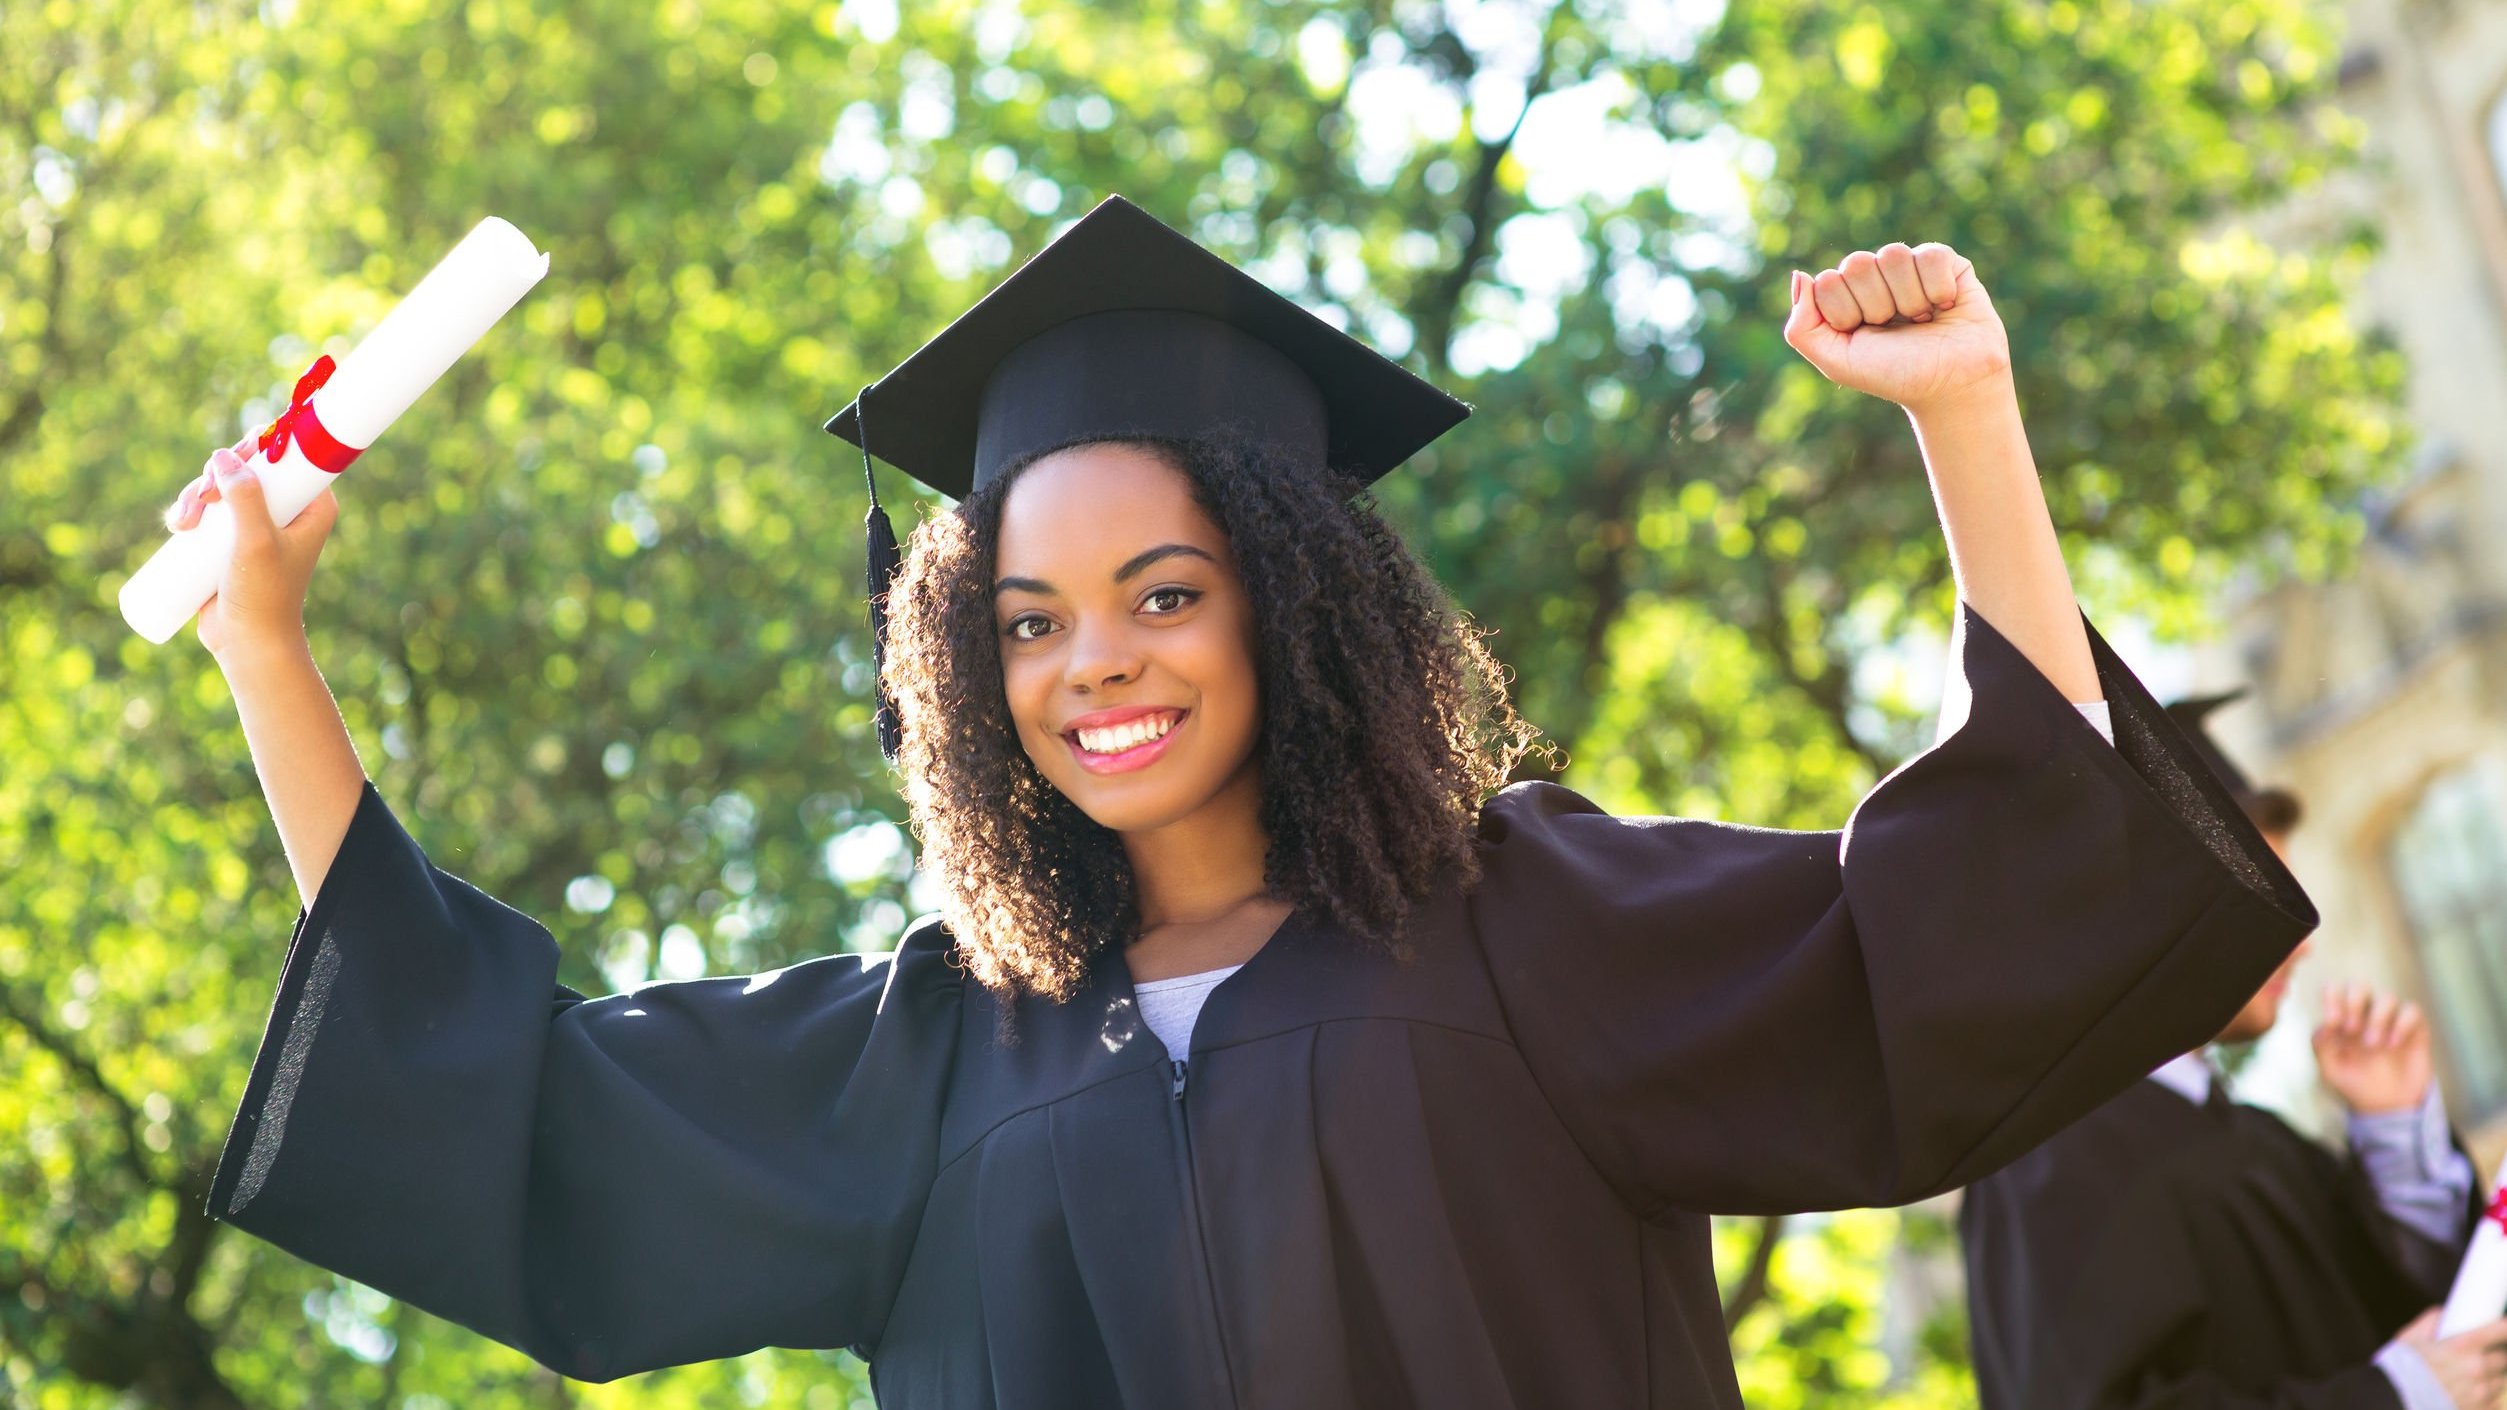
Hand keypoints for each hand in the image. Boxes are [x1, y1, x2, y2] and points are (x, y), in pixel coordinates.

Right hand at [164, 438, 339, 661]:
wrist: (248, 641)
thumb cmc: (263, 594)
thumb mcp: (255, 541)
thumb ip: (246, 497)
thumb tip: (223, 456)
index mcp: (314, 505)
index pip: (291, 455)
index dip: (258, 445)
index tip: (230, 457)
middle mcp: (290, 509)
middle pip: (249, 465)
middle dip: (216, 474)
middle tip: (202, 499)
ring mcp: (259, 522)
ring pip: (223, 485)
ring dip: (196, 494)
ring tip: (184, 523)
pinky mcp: (232, 537)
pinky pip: (210, 508)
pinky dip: (191, 510)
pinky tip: (179, 525)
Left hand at [1782, 243, 2013, 414]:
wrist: (1952, 386)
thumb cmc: (1895, 374)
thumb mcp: (1837, 361)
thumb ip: (1802, 327)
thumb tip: (1801, 275)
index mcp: (1844, 296)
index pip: (1827, 281)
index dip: (1846, 314)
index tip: (1865, 336)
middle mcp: (1874, 277)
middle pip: (1856, 263)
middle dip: (1876, 306)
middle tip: (1894, 329)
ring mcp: (1908, 267)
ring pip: (1893, 254)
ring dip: (1908, 299)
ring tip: (1920, 320)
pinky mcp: (1945, 262)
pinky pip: (1930, 255)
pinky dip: (1937, 290)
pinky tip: (1944, 307)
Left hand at [2314, 981, 2433, 1115]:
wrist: (2387, 1106)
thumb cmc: (2355, 1083)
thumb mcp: (2330, 1069)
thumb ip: (2321, 1046)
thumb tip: (2324, 1026)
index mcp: (2342, 1018)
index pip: (2334, 991)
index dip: (2332, 997)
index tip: (2333, 1021)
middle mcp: (2366, 1014)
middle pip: (2360, 986)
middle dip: (2353, 1002)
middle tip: (2351, 1029)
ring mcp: (2391, 1020)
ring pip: (2387, 998)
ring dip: (2377, 1018)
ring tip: (2372, 1044)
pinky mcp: (2414, 1029)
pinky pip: (2412, 1010)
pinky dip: (2402, 1023)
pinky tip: (2393, 1044)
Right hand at [2392, 1308, 2506, 1407]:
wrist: (2394, 1398)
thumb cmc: (2401, 1366)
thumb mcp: (2412, 1336)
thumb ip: (2432, 1320)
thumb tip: (2444, 1312)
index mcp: (2463, 1345)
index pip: (2501, 1331)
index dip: (2504, 1328)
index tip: (2503, 1326)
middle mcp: (2477, 1367)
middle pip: (2504, 1357)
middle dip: (2496, 1354)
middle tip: (2483, 1354)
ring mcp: (2481, 1391)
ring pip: (2501, 1380)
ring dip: (2493, 1376)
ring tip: (2473, 1376)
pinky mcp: (2479, 1409)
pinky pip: (2495, 1401)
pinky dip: (2487, 1396)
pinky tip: (2471, 1393)